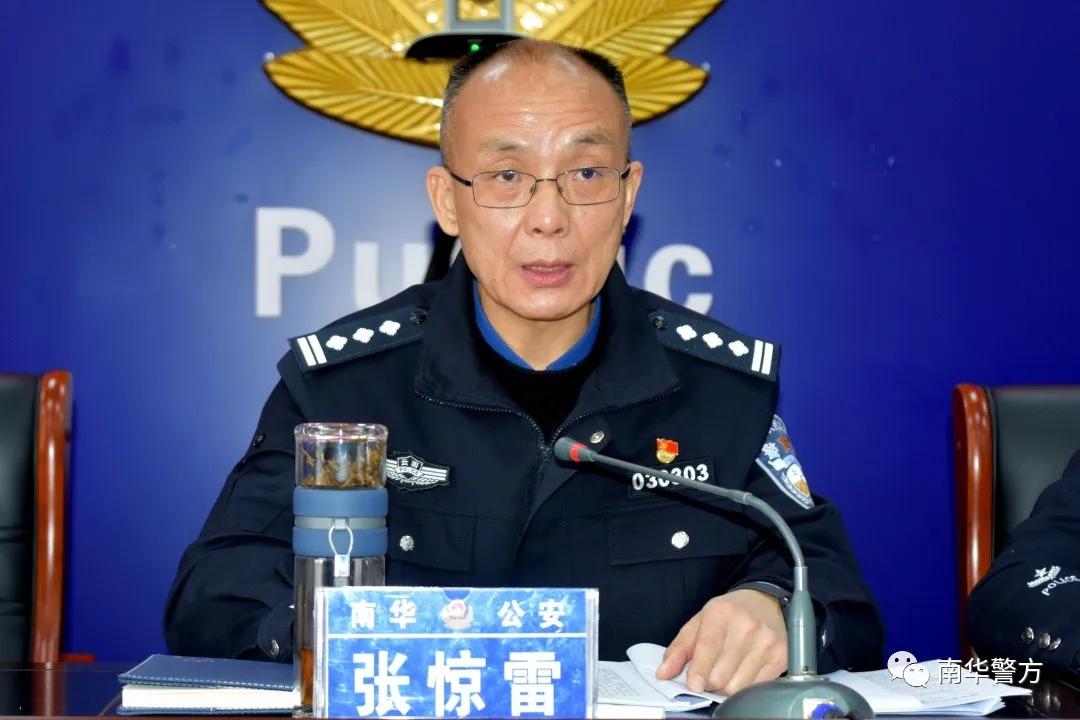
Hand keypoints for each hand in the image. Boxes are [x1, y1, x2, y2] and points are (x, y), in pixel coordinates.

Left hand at [655, 588, 787, 694]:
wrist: (765, 603)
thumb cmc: (729, 614)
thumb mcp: (699, 622)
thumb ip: (679, 649)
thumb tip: (664, 673)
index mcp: (721, 612)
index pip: (708, 648)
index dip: (698, 672)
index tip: (694, 685)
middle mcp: (746, 626)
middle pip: (721, 675)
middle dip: (710, 681)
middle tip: (709, 674)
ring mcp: (766, 642)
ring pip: (738, 686)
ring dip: (727, 687)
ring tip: (726, 671)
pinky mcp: (780, 657)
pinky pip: (756, 687)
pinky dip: (745, 687)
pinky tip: (743, 672)